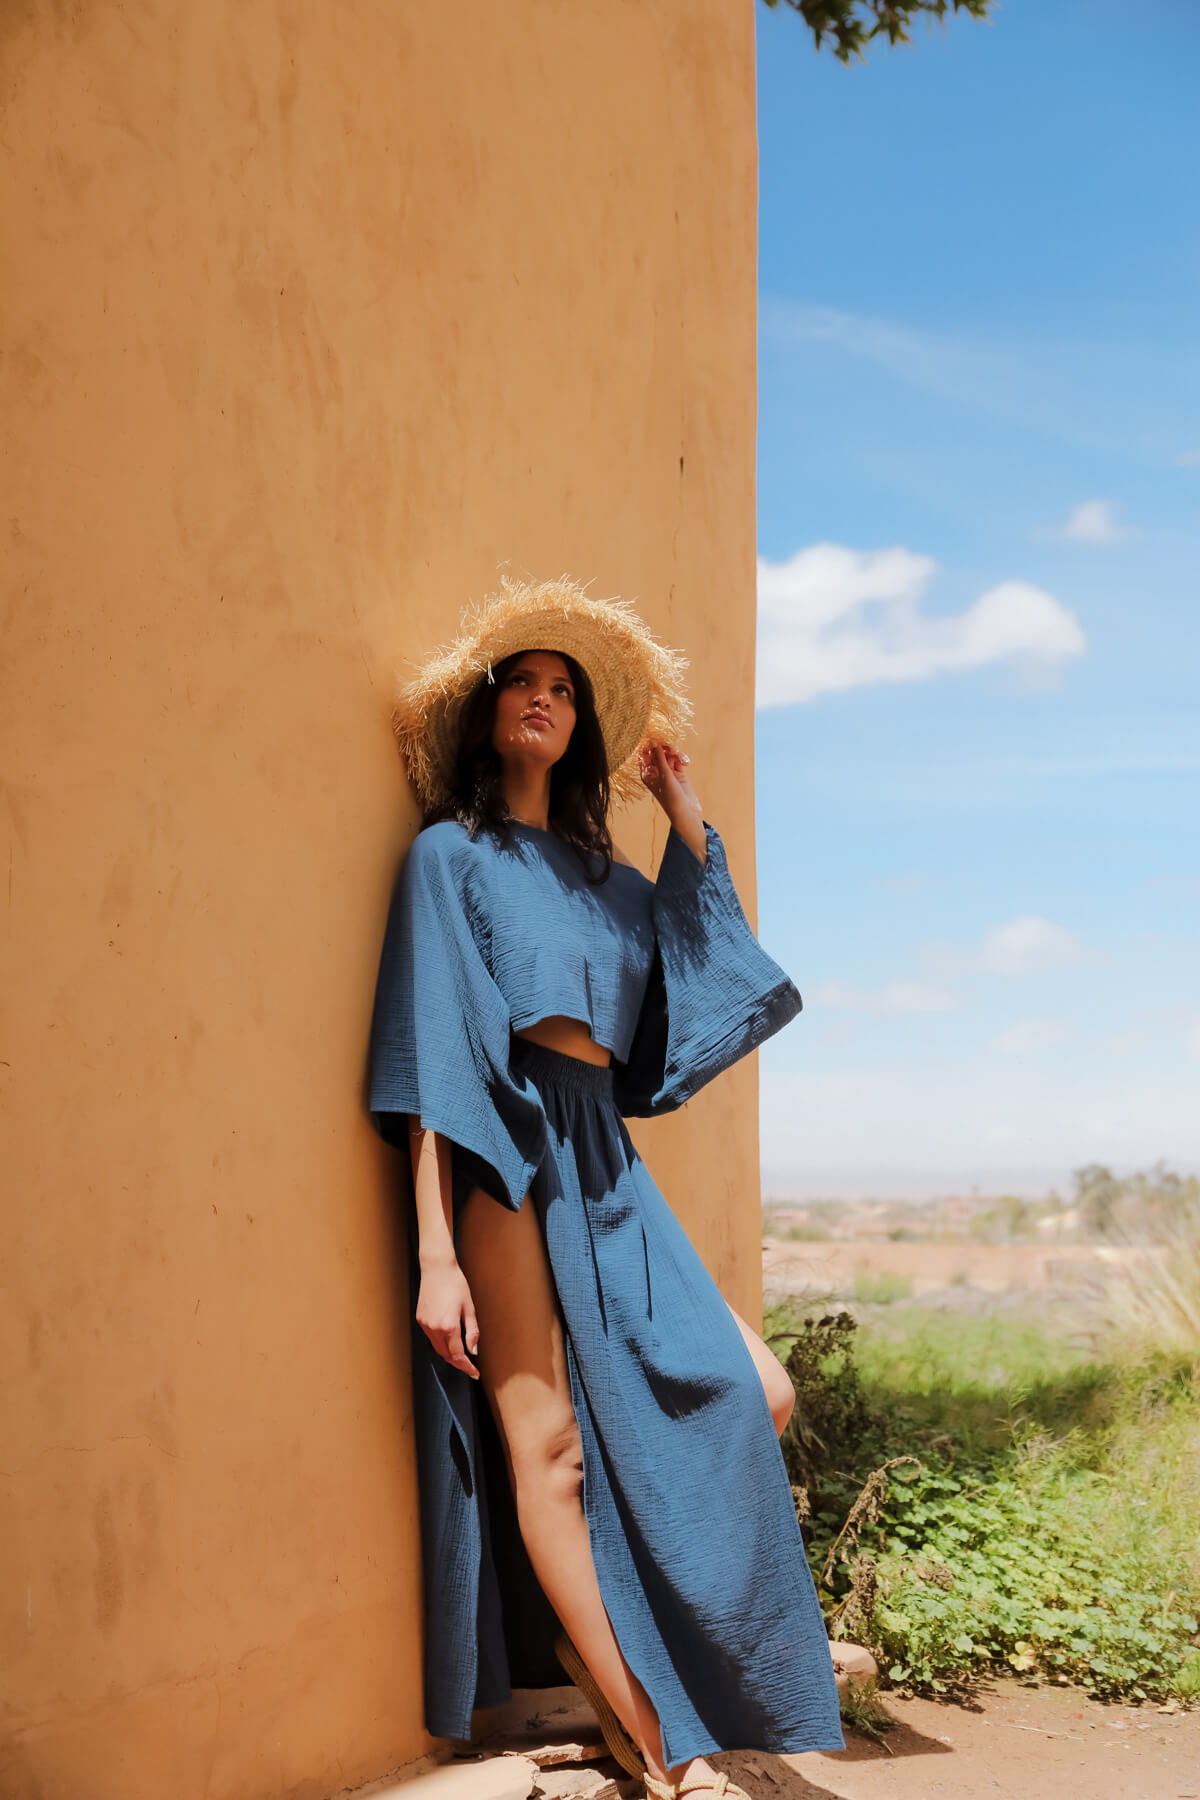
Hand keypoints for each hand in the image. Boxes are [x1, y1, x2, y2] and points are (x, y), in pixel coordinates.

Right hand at [415, 1259, 479, 1378]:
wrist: (437, 1268)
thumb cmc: (456, 1284)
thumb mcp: (469, 1308)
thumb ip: (472, 1332)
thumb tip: (473, 1351)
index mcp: (448, 1326)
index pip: (458, 1355)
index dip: (467, 1367)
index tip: (474, 1373)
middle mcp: (434, 1328)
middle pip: (446, 1355)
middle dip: (458, 1363)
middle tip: (470, 1367)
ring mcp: (425, 1324)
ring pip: (437, 1348)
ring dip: (449, 1355)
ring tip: (461, 1356)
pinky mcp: (420, 1319)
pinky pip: (431, 1338)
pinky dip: (440, 1343)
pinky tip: (449, 1340)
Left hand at [637, 740, 702, 833]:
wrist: (687, 812)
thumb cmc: (671, 797)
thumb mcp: (664, 775)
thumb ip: (659, 757)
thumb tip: (653, 741)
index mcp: (646, 774)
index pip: (644, 755)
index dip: (649, 746)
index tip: (655, 739)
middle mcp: (656, 772)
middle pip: (657, 752)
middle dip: (664, 748)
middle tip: (670, 748)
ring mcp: (668, 772)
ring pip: (669, 755)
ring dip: (675, 753)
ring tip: (680, 758)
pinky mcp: (678, 773)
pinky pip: (678, 760)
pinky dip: (682, 759)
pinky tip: (686, 763)